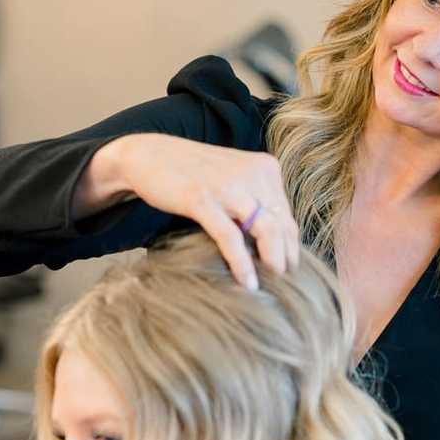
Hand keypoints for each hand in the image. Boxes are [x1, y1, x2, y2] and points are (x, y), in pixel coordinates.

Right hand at [114, 134, 301, 289]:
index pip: (287, 215)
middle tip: (284, 284)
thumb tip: (278, 241)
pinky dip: (242, 263)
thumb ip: (256, 200)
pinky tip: (247, 282)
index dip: (291, 246)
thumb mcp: (233, 179)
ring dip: (273, 262)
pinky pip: (231, 238)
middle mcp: (252, 173)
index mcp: (265, 167)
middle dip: (286, 258)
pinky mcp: (202, 199)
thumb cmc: (194, 172)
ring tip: (273, 285)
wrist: (149, 155)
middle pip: (282, 225)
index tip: (290, 270)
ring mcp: (228, 185)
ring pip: (266, 230)